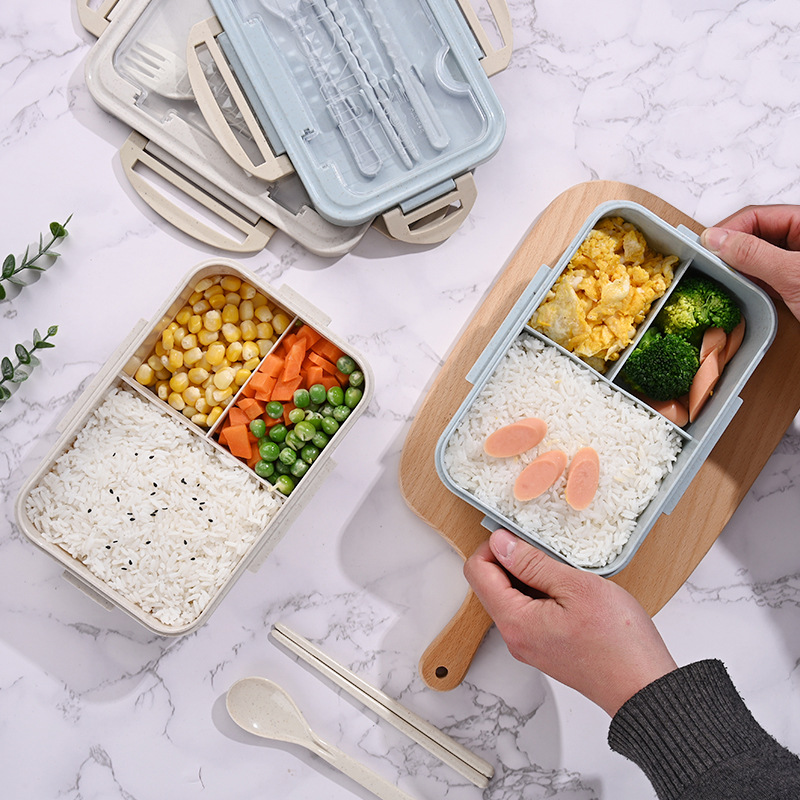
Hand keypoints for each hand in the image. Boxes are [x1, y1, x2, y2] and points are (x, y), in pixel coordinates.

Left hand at [464, 529, 676, 715]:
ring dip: (528, 576)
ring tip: (562, 569)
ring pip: (510, 597)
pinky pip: (528, 612)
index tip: (517, 534)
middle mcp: (514, 637)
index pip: (477, 572)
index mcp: (515, 622)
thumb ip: (532, 563)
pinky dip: (540, 593)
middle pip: (489, 585)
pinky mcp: (544, 648)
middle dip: (510, 560)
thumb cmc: (619, 642)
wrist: (644, 688)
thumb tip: (500, 543)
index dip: (492, 546)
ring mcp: (528, 645)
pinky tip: (568, 589)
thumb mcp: (576, 587)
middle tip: (545, 549)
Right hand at [700, 205, 799, 321]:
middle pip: (756, 233)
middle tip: (710, 266)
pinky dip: (752, 282)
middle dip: (732, 249)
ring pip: (759, 255)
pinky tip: (742, 291)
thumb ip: (753, 253)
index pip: (757, 216)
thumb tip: (717, 239)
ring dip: (740, 267)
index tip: (705, 248)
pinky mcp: (798, 283)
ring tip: (724, 279)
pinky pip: (767, 275)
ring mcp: (799, 262)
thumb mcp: (793, 275)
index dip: (729, 230)